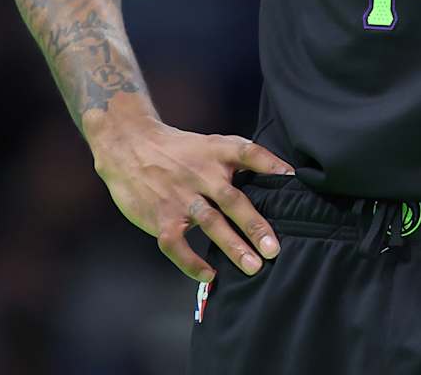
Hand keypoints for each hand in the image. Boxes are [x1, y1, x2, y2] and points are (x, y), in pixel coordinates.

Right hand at [89, 117, 294, 282]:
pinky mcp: (160, 216)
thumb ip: (241, 158)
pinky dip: (191, 262)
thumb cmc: (178, 150)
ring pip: (209, 223)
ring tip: (253, 266)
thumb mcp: (211, 144)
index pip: (247, 152)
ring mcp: (180, 197)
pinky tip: (209, 276)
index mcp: (216, 153)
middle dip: (254, 225)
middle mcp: (200, 175)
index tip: (291, 177)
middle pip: (232, 199)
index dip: (270, 163)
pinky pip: (176, 244)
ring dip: (231, 246)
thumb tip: (281, 175)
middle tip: (274, 249)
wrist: (129, 145)